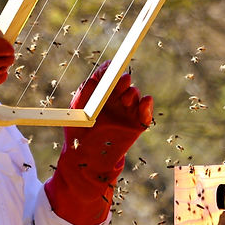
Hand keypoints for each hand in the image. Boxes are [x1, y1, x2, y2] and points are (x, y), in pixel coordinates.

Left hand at [44, 62, 152, 224]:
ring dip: (131, 93)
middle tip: (121, 80)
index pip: (108, 76)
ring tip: (124, 100)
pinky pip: (146, 110)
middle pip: (123, 82)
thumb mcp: (77, 108)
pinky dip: (147, 105)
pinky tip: (144, 101)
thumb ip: (86, 89)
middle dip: (123, 79)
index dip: (111, 69)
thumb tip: (98, 72)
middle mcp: (114, 100)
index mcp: (100, 94)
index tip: (111, 65)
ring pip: (134, 93)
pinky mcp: (137, 123)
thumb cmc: (77, 134)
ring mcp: (126, 111)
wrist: (87, 159)